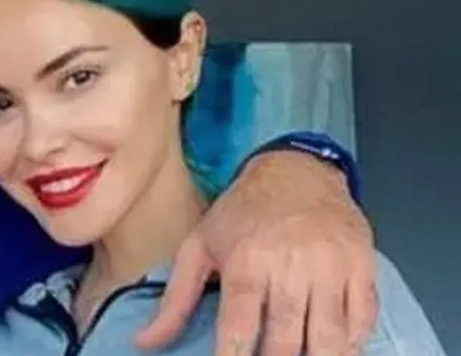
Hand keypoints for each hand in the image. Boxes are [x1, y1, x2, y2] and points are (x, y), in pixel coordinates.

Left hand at [134, 150, 376, 354]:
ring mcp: (330, 270)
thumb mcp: (199, 247)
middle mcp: (290, 269)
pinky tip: (334, 349)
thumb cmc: (243, 211)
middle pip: (286, 343)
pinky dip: (352, 343)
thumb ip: (174, 300)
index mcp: (246, 265)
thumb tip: (144, 341)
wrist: (298, 169)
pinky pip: (363, 321)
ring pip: (331, 339)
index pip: (239, 329)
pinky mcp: (362, 268)